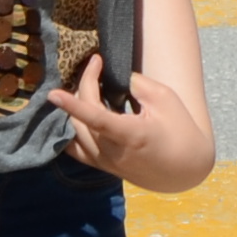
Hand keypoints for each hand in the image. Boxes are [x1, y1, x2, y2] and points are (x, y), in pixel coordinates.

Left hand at [49, 59, 208, 194]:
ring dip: (76, 106)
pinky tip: (74, 113)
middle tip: (96, 66)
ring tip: (90, 86)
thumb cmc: (180, 131)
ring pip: (74, 132)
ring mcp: (104, 162)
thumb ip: (138, 85)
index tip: (53, 93)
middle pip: (81, 117)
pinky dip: (69, 129)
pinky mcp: (101, 166)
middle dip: (84, 86)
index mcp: (130, 135)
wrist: (184, 171)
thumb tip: (114, 77)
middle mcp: (112, 152)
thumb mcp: (166, 100)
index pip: (94, 119)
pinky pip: (75, 148)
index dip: (72, 105)